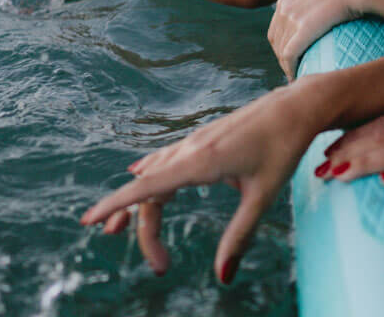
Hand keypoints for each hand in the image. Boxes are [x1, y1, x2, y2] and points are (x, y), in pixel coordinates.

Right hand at [80, 79, 330, 284]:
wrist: (296, 106)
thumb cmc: (283, 148)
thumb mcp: (264, 195)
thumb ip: (240, 235)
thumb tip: (222, 277)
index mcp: (201, 162)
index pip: (147, 188)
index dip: (114, 205)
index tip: (87, 221)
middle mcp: (191, 149)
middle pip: (150, 192)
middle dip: (145, 230)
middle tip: (160, 268)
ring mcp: (195, 142)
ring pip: (155, 175)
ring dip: (139, 203)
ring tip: (119, 230)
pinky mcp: (203, 139)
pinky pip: (166, 159)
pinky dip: (149, 175)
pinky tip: (139, 172)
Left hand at [268, 0, 374, 78]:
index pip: (276, 25)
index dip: (282, 39)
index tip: (293, 49)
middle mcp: (285, 7)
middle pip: (276, 38)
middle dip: (282, 53)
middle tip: (295, 65)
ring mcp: (292, 19)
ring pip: (282, 49)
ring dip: (287, 64)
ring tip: (297, 73)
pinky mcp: (302, 31)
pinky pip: (290, 55)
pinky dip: (290, 68)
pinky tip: (297, 76)